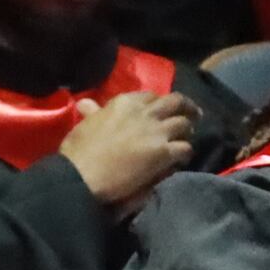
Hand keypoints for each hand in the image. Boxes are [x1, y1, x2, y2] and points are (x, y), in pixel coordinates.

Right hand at [59, 89, 198, 209]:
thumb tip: (85, 103)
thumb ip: (92, 113)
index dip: (159, 103)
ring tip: (184, 139)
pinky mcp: (164, 152)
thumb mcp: (84, 124)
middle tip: (191, 116)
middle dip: (186, 107)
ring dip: (187, 132)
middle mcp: (145, 112)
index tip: (160, 111)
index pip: (151, 95)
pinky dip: (185, 153)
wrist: (82, 175)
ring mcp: (157, 132)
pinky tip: (180, 160)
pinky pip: (185, 148)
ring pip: (184, 124)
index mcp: (125, 103)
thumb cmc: (78, 150)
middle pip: (176, 102)